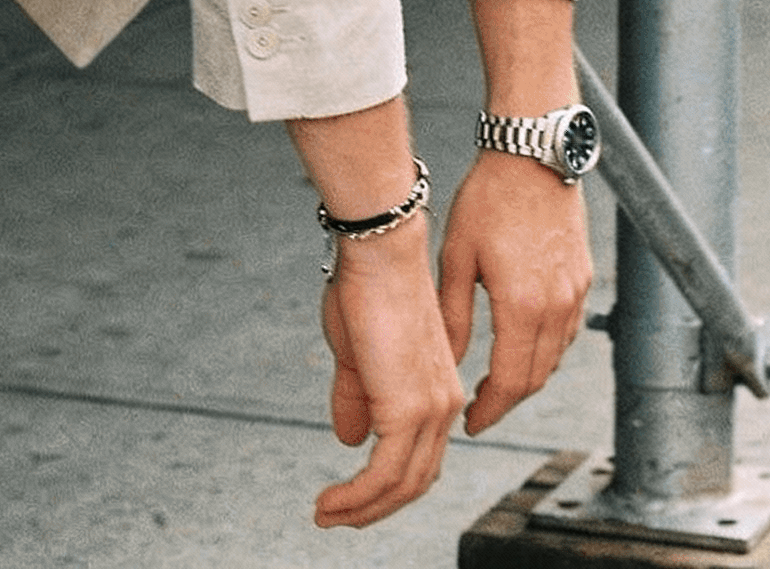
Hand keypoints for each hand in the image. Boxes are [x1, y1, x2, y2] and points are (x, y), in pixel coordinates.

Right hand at [311, 217, 467, 527]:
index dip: (387, 485)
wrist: (379, 253)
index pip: (420, 456)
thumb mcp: (356, 355)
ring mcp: (431, 410)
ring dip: (361, 510)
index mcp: (437, 389)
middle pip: (415, 480)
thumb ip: (357, 397)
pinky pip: (382, 476)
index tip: (352, 497)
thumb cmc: (366, 290)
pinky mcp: (408, 411)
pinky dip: (356, 498)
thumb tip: (351, 440)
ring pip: (401, 486)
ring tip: (326, 515)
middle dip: (375, 508)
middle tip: (336, 517)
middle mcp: (444, 405)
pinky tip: (330, 502)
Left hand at [438, 151, 591, 434]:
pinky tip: (524, 343)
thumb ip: (451, 314)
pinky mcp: (583, 276)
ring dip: (528, 377)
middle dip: (507, 400)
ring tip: (498, 381)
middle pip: (536, 378)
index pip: (511, 382)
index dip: (490, 410)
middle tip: (481, 408)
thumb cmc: (489, 197)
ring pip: (555, 357)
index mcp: (522, 305)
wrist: (532, 153)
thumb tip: (443, 361)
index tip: (471, 423)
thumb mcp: (457, 255)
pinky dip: (546, 349)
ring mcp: (575, 291)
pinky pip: (567, 331)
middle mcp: (556, 305)